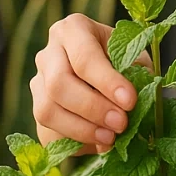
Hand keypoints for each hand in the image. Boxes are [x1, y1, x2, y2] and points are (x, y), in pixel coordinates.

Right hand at [31, 14, 148, 153]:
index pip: (84, 57)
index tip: (130, 101)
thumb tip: (138, 106)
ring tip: (111, 139)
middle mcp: (49, 53)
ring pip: (47, 110)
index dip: (107, 82)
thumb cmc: (127, 62)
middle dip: (93, 108)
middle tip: (121, 124)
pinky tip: (98, 145)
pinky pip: (46, 132)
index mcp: (74, 30)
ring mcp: (38, 82)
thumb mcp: (136, 59)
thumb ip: (137, 76)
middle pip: (59, 84)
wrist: (110, 75)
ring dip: (81, 129)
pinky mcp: (37, 109)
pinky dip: (73, 143)